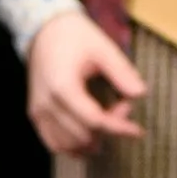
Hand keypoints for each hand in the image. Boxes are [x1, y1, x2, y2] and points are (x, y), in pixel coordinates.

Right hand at [26, 7, 148, 156]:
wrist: (44, 30)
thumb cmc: (74, 36)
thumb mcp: (103, 48)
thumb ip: (122, 72)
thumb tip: (140, 94)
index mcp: (62, 86)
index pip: (94, 120)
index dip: (119, 128)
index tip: (138, 130)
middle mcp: (46, 103)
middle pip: (84, 135)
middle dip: (108, 128)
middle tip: (122, 107)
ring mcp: (38, 111)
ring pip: (68, 145)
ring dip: (93, 140)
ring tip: (107, 120)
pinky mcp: (35, 114)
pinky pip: (54, 143)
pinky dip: (73, 146)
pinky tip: (91, 140)